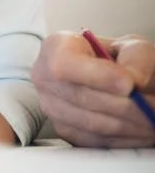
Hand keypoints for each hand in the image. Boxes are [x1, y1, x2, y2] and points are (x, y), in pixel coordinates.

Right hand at [32, 32, 154, 147]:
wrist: (113, 78)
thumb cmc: (119, 60)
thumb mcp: (133, 48)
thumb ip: (136, 59)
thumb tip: (133, 81)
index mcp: (56, 47)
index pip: (64, 64)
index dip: (96, 76)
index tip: (128, 84)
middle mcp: (44, 77)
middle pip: (81, 97)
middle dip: (125, 105)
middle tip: (153, 104)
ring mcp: (50, 105)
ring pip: (91, 122)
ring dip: (130, 124)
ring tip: (151, 116)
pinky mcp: (64, 129)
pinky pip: (94, 140)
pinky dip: (124, 138)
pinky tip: (140, 128)